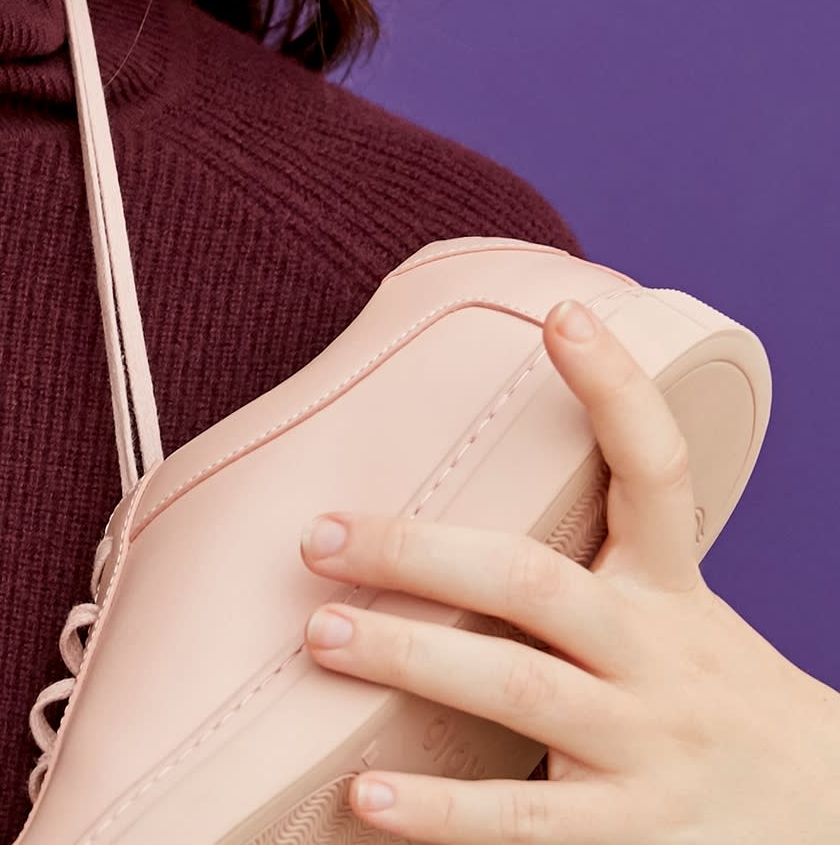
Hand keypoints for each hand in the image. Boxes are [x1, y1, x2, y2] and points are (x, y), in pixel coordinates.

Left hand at [293, 297, 839, 839]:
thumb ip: (587, 555)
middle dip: (420, 550)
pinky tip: (362, 796)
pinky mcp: (630, 836)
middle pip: (536, 582)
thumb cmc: (706, 696)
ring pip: (519, 688)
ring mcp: (645, 748)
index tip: (562, 313)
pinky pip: (523, 819)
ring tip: (319, 634)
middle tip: (319, 535)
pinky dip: (438, 814)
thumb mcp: (672, 610)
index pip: (657, 473)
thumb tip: (451, 476)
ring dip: (409, 657)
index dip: (617, 389)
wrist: (830, 825)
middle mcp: (659, 657)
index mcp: (670, 590)